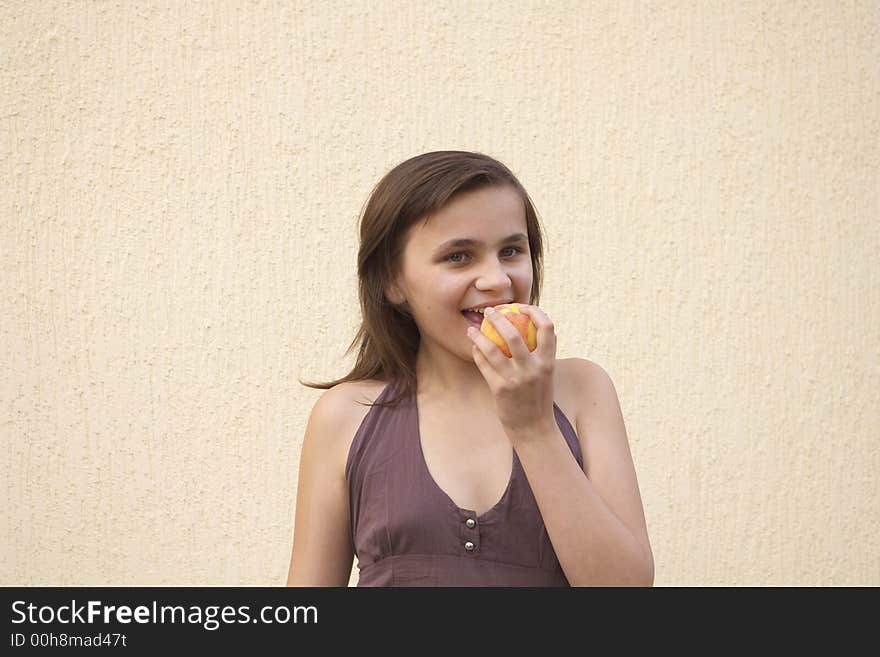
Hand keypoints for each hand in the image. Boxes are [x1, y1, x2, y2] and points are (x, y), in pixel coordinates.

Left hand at [466, 305, 557, 440]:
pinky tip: (473, 347)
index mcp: (549, 362)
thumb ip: (542, 353)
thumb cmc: (538, 397)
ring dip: (479, 335)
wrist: (533, 428)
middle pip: (515, 333)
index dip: (536, 312)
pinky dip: (477, 352)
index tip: (522, 306)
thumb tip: (532, 326)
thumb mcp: (547, 374)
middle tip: (490, 311)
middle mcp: (534, 369)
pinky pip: (484, 364)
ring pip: (493, 348)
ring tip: (472, 328)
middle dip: (499, 317)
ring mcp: (516, 379)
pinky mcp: (500, 389)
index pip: (547, 328)